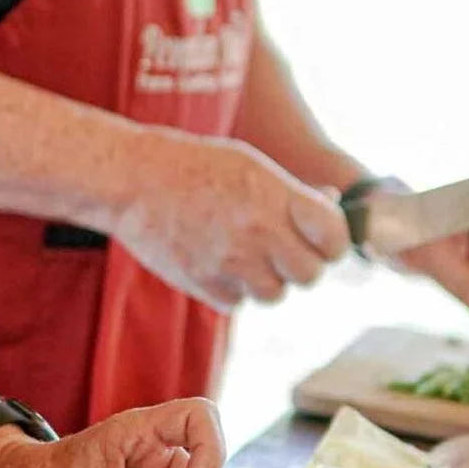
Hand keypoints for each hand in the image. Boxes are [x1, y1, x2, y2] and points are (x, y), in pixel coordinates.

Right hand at [108, 132, 349, 310]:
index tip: (324, 238)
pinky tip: (221, 263)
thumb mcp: (252, 165)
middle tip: (288, 250)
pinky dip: (235, 289)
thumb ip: (292, 193)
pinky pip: (238, 302)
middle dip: (305, 264)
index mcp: (276, 197)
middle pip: (310, 275)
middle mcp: (258, 233)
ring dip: (270, 279)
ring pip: (275, 294)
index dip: (334, 242)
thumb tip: (331, 208)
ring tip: (250, 255)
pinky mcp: (203, 284)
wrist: (134, 179)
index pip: (334, 238)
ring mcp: (229, 263)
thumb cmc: (196, 166)